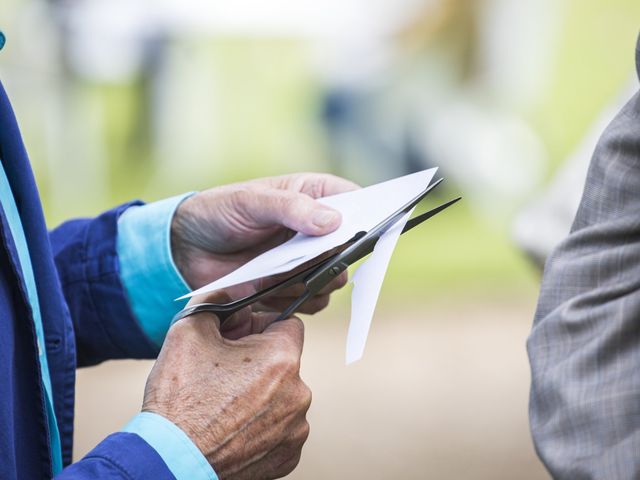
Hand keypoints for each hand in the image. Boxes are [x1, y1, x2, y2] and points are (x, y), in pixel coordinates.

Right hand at [142, 295, 310, 478]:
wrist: (167, 462)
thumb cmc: (178, 399)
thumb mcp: (188, 330)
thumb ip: (218, 300)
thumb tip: (236, 288)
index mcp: (282, 359)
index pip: (288, 323)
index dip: (261, 325)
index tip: (240, 337)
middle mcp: (299, 394)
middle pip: (284, 361)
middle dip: (258, 360)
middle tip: (223, 372)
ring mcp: (296, 429)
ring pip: (283, 395)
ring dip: (262, 393)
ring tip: (225, 403)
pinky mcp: (288, 456)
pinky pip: (280, 427)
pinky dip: (262, 425)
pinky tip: (233, 427)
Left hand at [171, 173, 358, 318]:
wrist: (186, 250)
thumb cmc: (220, 212)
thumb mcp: (252, 202)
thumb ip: (292, 209)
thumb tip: (335, 223)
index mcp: (314, 197)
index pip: (358, 202)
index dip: (370, 216)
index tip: (370, 230)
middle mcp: (318, 231)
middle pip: (352, 250)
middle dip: (333, 259)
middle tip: (308, 259)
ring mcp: (308, 262)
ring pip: (335, 281)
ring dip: (309, 281)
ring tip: (273, 273)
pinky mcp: (294, 289)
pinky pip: (313, 303)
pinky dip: (293, 300)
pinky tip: (265, 289)